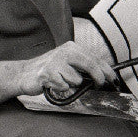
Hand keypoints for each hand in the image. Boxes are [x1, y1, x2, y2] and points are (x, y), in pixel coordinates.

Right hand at [0, 41, 117, 107]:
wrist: (24, 74)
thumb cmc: (49, 71)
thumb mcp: (67, 63)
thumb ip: (83, 67)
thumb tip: (103, 76)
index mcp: (72, 48)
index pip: (95, 59)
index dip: (107, 71)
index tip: (114, 80)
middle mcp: (65, 51)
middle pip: (90, 65)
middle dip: (98, 78)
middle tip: (99, 86)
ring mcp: (56, 61)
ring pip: (77, 79)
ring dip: (72, 85)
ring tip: (62, 82)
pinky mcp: (48, 73)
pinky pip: (64, 86)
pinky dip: (61, 88)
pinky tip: (53, 84)